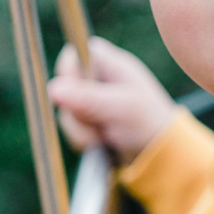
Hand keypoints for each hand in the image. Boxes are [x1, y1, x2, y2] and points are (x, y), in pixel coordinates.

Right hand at [48, 38, 174, 162]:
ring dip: (81, 131)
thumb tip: (53, 89)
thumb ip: (87, 98)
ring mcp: (91, 100)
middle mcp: (96, 78)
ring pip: (67, 112)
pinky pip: (72, 128)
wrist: (160, 156)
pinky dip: (83, 140)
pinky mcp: (89, 120)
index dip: (68, 77)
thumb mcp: (120, 109)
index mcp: (107, 62)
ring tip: (104, 138)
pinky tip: (102, 143)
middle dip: (77, 114)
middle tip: (98, 127)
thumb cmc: (148, 123)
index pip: (72, 57)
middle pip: (65, 88)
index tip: (76, 98)